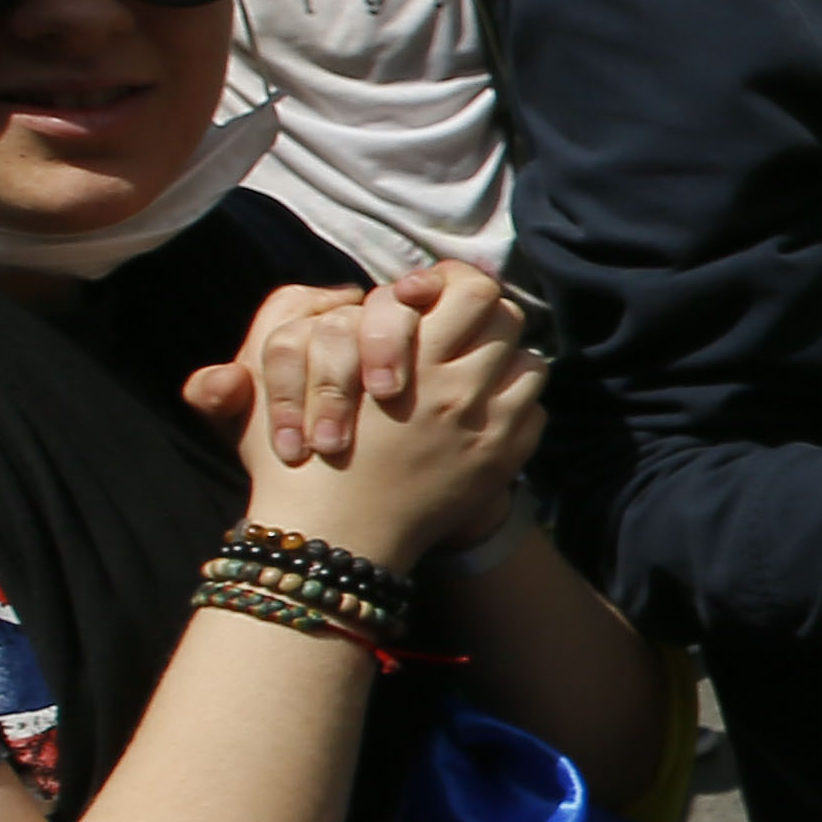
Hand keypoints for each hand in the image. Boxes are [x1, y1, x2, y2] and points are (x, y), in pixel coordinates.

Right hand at [225, 266, 552, 565]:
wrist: (333, 538)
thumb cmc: (301, 457)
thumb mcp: (288, 376)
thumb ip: (322, 321)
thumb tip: (362, 293)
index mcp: (411, 355)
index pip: (470, 288)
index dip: (453, 283)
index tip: (431, 299)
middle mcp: (456, 383)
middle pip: (508, 317)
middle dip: (484, 317)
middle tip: (459, 331)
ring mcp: (485, 423)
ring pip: (529, 362)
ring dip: (504, 362)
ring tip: (473, 373)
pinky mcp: (500, 458)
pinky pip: (533, 411)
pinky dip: (515, 406)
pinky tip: (482, 414)